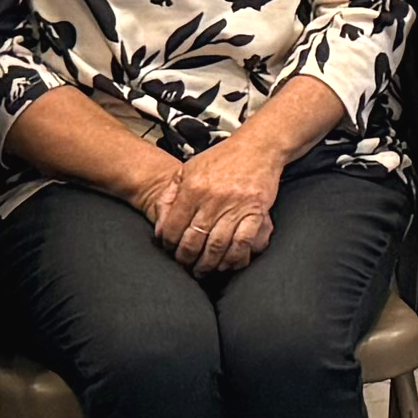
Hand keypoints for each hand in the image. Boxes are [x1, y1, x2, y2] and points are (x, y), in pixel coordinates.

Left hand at [147, 127, 288, 272]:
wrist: (257, 147)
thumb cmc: (221, 159)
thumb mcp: (188, 170)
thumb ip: (169, 197)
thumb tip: (160, 229)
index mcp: (193, 188)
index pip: (174, 227)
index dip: (169, 244)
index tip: (170, 250)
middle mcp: (213, 199)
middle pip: (194, 241)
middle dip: (186, 259)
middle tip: (185, 266)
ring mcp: (236, 206)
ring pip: (217, 247)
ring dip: (208, 264)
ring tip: (203, 270)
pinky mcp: (256, 211)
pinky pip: (243, 243)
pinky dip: (235, 258)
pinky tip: (228, 264)